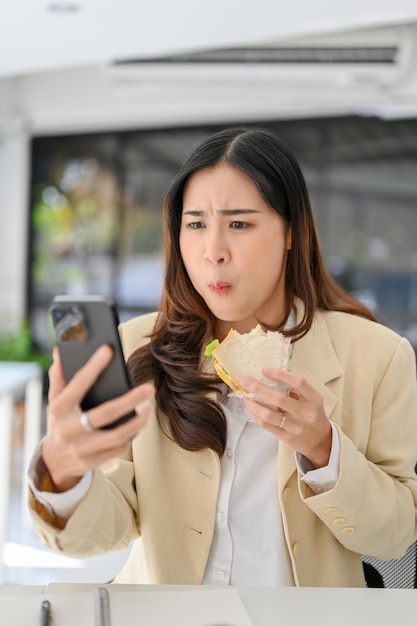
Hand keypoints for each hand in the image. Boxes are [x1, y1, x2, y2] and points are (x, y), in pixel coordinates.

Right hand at [42, 345, 153, 490]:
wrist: (53, 461)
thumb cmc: (59, 421)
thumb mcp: (55, 399)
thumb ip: (59, 376)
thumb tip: (60, 350)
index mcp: (59, 409)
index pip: (78, 385)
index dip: (93, 366)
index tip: (108, 350)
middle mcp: (69, 429)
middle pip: (105, 414)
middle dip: (130, 400)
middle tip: (148, 389)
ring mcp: (81, 448)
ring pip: (116, 436)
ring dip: (137, 422)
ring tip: (148, 408)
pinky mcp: (91, 462)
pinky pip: (117, 449)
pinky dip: (130, 436)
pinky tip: (138, 425)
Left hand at [241, 368, 331, 468]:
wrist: (321, 442)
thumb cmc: (313, 416)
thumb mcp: (311, 400)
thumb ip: (295, 389)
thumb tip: (270, 377)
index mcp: (313, 398)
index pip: (298, 382)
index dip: (280, 375)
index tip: (264, 369)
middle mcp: (306, 412)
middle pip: (279, 399)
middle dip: (259, 389)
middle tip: (246, 381)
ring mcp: (296, 426)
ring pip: (269, 415)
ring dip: (254, 405)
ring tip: (245, 397)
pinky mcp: (286, 437)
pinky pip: (267, 425)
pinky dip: (256, 415)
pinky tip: (251, 409)